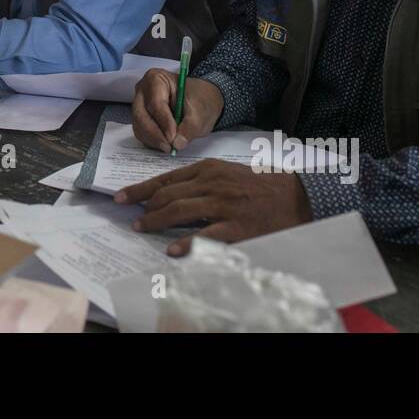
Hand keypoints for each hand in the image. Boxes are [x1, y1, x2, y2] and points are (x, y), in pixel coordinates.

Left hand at [115, 158, 312, 252]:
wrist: (296, 196)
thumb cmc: (259, 185)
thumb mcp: (227, 174)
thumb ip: (200, 180)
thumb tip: (170, 193)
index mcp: (208, 169)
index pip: (166, 178)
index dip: (141, 189)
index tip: (121, 197)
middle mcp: (212, 183)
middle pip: (168, 194)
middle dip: (145, 207)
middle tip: (131, 218)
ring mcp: (224, 204)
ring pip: (180, 211)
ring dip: (156, 221)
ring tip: (142, 229)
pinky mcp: (236, 225)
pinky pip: (205, 235)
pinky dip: (185, 243)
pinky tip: (172, 250)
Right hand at [131, 69, 224, 152]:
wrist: (201, 101)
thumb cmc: (200, 99)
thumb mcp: (201, 112)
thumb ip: (190, 128)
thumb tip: (177, 143)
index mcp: (157, 79)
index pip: (156, 103)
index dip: (164, 122)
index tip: (173, 137)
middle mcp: (143, 91)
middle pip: (142, 115)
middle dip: (155, 134)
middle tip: (170, 146)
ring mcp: (140, 104)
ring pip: (139, 126)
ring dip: (154, 139)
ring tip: (171, 146)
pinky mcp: (141, 118)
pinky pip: (141, 132)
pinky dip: (152, 141)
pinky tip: (166, 143)